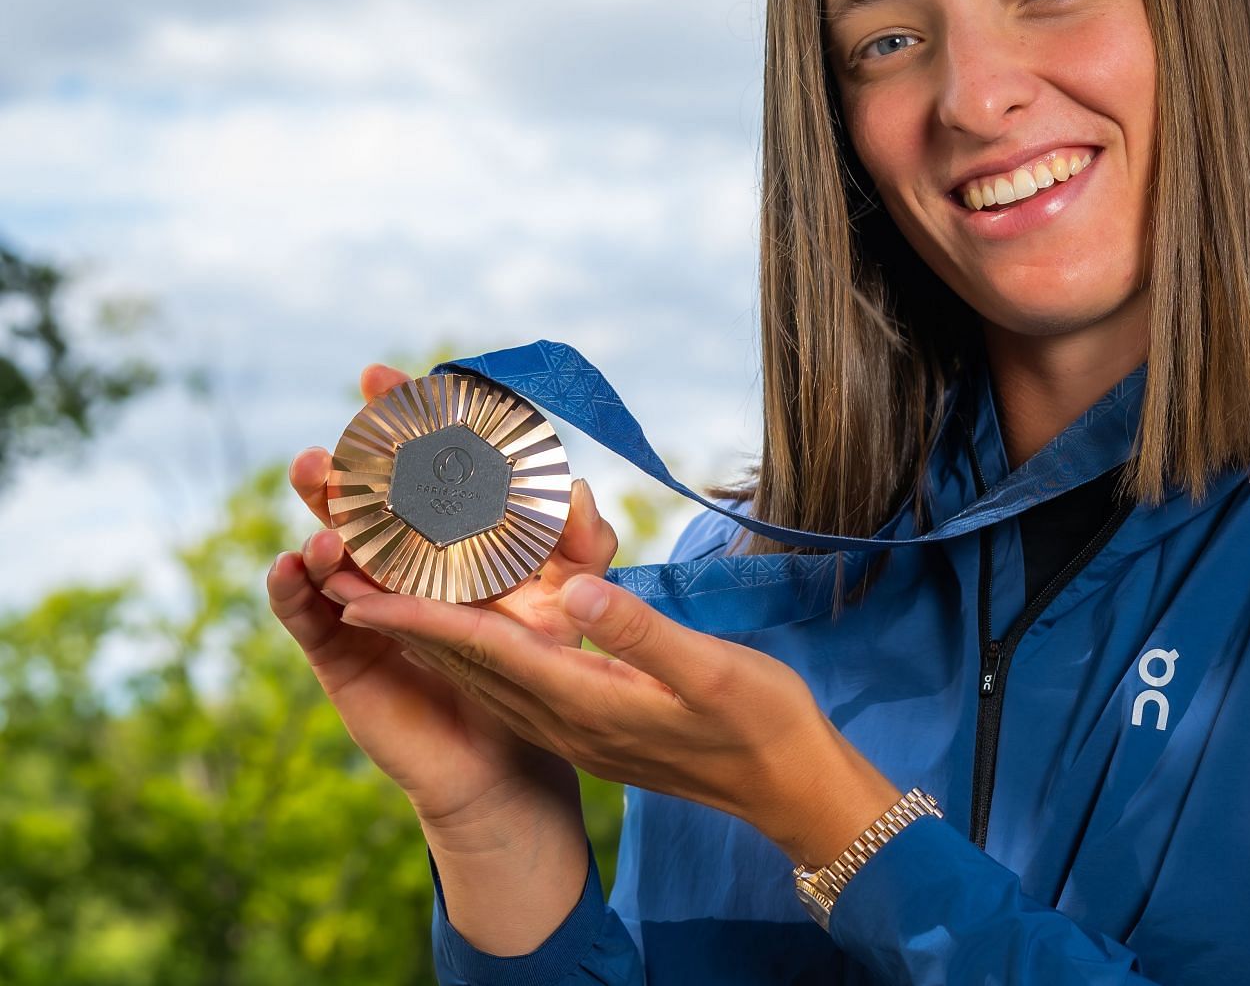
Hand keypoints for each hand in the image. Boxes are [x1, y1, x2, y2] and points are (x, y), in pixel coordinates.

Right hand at [268, 361, 620, 840]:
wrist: (509, 754)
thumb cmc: (542, 666)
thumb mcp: (572, 601)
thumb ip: (584, 546)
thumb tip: (577, 488)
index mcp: (450, 532)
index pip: (420, 463)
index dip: (402, 422)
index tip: (386, 377)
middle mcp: (400, 557)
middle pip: (365, 494)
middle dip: (350, 454)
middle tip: (343, 418)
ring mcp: (364, 599)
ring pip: (328, 544)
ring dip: (318, 511)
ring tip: (315, 481)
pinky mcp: (340, 649)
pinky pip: (306, 613)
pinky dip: (294, 587)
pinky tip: (294, 563)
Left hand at [337, 572, 905, 868]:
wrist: (792, 790)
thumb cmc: (764, 725)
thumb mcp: (713, 671)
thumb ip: (641, 633)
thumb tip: (577, 590)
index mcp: (588, 705)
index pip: (486, 654)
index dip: (420, 618)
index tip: (359, 589)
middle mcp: (566, 722)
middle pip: (465, 663)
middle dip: (402, 616)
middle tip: (349, 566)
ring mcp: (575, 730)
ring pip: (481, 674)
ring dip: (426, 630)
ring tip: (381, 585)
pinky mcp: (590, 727)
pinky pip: (511, 682)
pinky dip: (472, 646)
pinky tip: (463, 622)